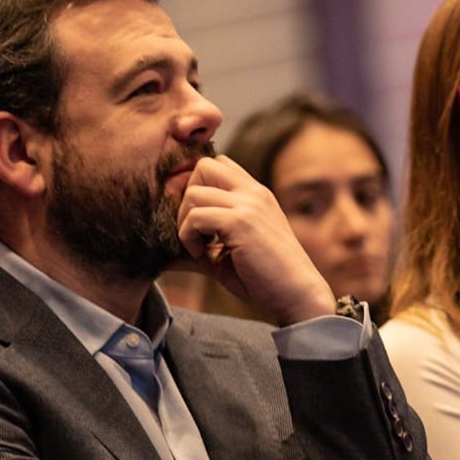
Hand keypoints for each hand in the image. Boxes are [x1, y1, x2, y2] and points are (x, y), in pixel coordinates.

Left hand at [174, 155, 334, 324]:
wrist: (297, 294)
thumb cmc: (266, 278)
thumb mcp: (229, 255)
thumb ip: (200, 247)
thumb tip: (162, 255)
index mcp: (256, 195)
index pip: (219, 165)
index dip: (198, 187)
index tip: (196, 219)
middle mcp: (253, 193)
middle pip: (204, 166)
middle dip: (186, 195)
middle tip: (191, 228)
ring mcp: (248, 204)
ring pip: (194, 191)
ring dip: (184, 220)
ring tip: (197, 246)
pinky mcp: (240, 222)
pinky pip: (196, 216)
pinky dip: (188, 236)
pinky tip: (201, 255)